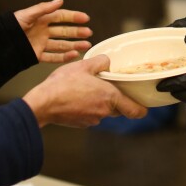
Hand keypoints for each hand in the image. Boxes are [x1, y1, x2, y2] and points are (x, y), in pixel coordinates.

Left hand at [14, 0, 92, 62]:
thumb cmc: (8, 28)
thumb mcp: (26, 15)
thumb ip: (43, 8)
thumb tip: (60, 0)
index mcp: (41, 19)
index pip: (61, 16)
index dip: (73, 17)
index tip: (85, 18)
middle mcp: (43, 31)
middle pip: (64, 31)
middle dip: (77, 32)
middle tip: (88, 33)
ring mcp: (40, 44)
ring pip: (61, 44)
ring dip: (74, 45)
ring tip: (86, 45)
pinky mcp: (36, 55)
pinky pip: (53, 56)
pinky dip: (64, 56)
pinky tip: (73, 55)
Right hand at [22, 55, 146, 127]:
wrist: (42, 104)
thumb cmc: (63, 85)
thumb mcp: (84, 65)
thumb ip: (100, 62)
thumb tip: (107, 61)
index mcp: (110, 98)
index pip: (135, 111)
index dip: (141, 108)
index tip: (143, 105)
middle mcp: (104, 112)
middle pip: (119, 109)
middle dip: (116, 99)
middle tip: (110, 87)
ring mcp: (91, 120)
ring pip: (103, 111)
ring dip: (99, 103)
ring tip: (88, 89)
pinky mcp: (79, 124)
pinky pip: (89, 115)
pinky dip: (87, 107)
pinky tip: (77, 97)